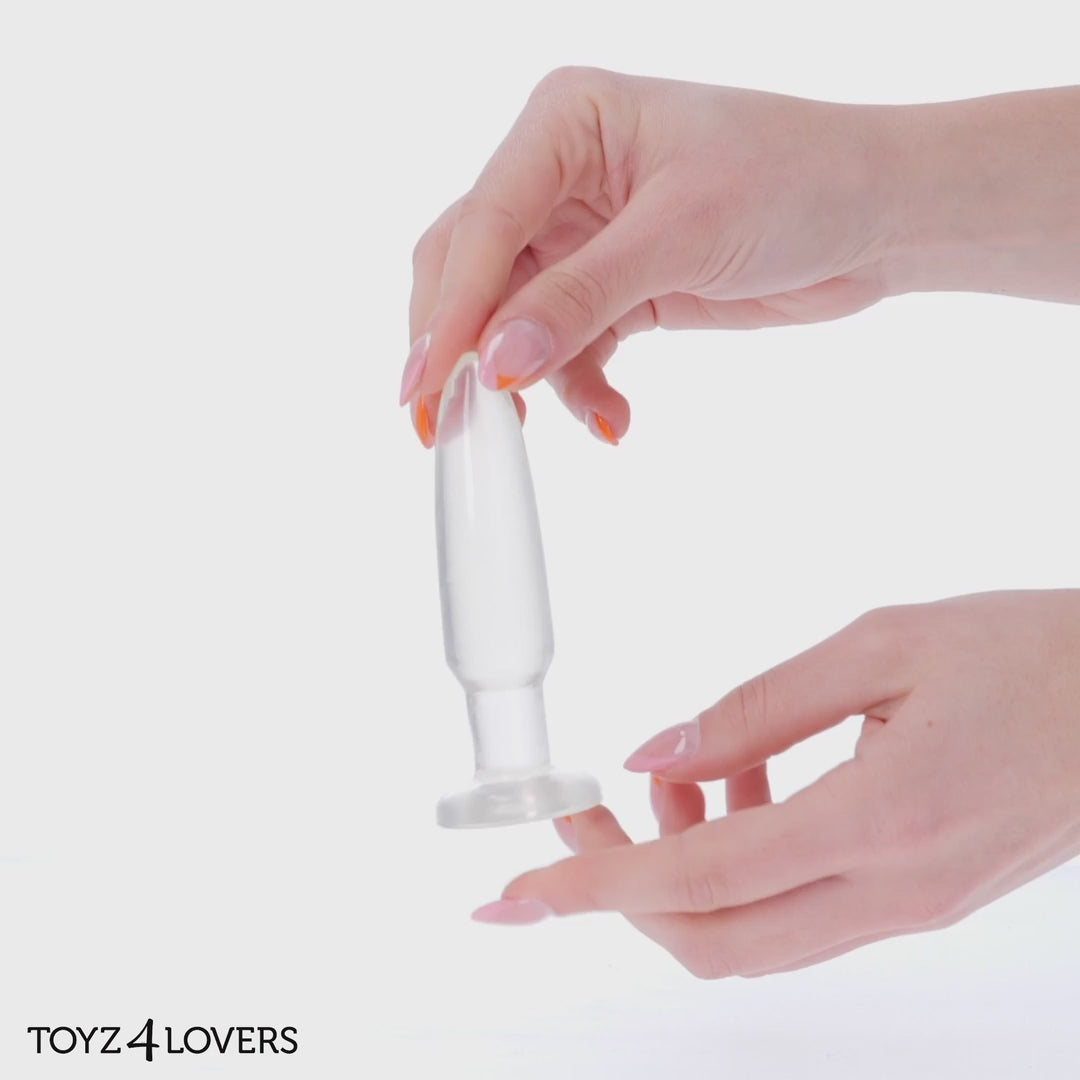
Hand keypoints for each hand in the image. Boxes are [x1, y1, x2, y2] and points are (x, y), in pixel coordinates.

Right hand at [401, 68, 900, 445]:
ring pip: (513, 319)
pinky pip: (565, 347)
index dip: (450, 311)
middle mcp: (558, 174)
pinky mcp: (611, 287)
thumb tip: (495, 363)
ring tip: (554, 427)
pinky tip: (612, 421)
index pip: (482, 224)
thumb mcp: (682, 233)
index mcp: (565, 124)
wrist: (877, 215)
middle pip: (472, 270)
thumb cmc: (797, 180)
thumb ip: (580, 298)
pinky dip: (579, 390)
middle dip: (462, 349)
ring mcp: (581, 235)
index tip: (427, 386)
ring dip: (529, 380)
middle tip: (448, 424)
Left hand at [471, 591, 1079, 977]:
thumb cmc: (1033, 657)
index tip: (520, 887)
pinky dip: (745, 865)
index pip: (697, 881)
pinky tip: (750, 785)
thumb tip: (655, 752)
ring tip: (683, 781)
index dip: (594, 884)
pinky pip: (803, 912)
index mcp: (879, 822)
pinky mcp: (922, 898)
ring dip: (688, 873)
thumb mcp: (882, 647)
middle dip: (623, 891)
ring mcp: (911, 909)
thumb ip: (755, 708)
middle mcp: (894, 891)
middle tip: (584, 814)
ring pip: (756, 935)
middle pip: (713, 939)